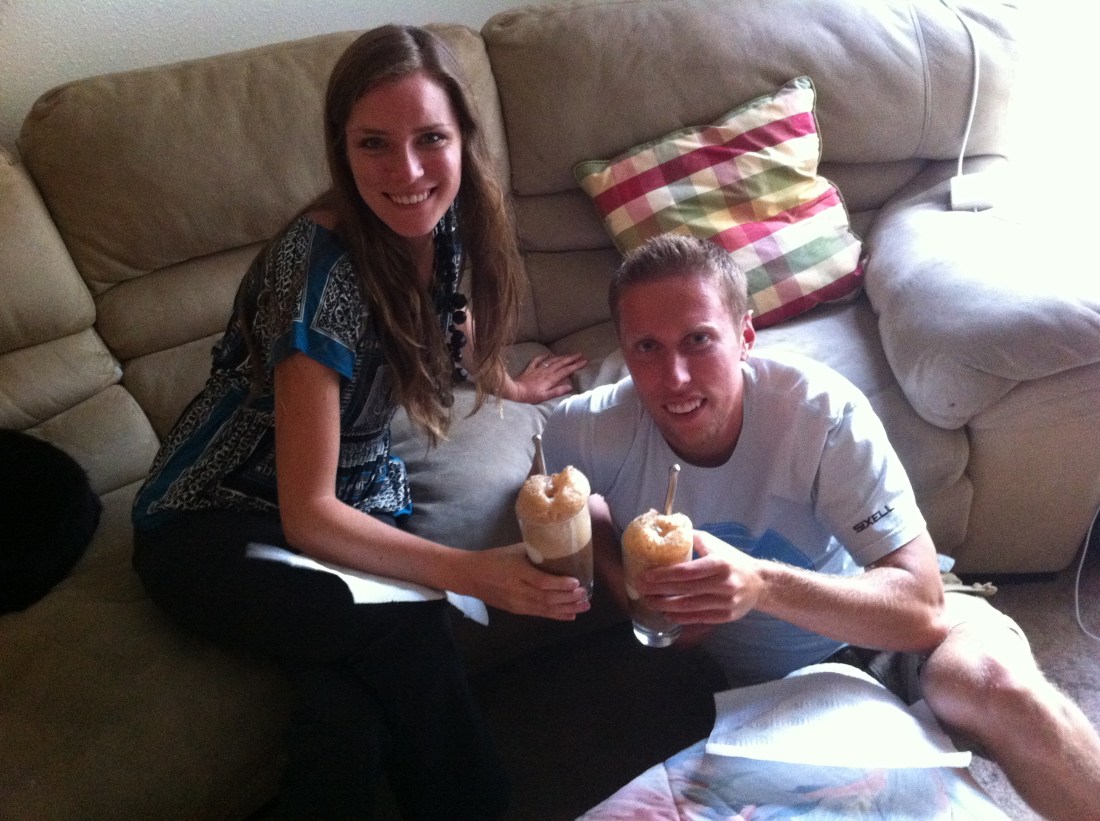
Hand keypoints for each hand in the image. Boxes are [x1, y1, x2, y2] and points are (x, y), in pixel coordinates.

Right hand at [465, 543, 590, 620]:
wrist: (470, 576)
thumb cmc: (494, 559)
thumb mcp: (513, 550)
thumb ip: (535, 552)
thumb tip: (560, 549)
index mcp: (516, 571)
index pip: (541, 581)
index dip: (560, 584)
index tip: (576, 582)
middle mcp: (517, 590)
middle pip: (546, 598)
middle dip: (568, 598)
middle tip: (585, 595)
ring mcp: (516, 603)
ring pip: (545, 608)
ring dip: (566, 609)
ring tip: (584, 607)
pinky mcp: (516, 611)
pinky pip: (539, 614)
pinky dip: (556, 615)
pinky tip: (570, 615)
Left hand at [505, 353, 586, 403]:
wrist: (515, 391)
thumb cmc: (530, 396)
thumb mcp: (545, 397)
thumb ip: (557, 391)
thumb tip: (570, 386)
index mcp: (551, 378)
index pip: (566, 371)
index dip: (575, 365)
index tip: (584, 361)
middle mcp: (546, 371)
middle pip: (561, 363)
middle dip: (571, 358)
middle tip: (580, 354)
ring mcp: (538, 369)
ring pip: (552, 360)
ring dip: (561, 357)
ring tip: (569, 354)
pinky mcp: (530, 368)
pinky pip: (538, 360)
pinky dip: (544, 356)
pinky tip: (548, 354)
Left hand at [634, 531, 763, 624]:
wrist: (759, 583)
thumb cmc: (731, 560)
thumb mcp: (714, 544)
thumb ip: (690, 538)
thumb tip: (663, 526)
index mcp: (719, 564)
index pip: (687, 571)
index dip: (665, 575)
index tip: (646, 575)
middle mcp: (723, 584)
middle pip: (685, 590)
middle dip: (659, 591)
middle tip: (641, 589)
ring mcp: (725, 602)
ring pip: (689, 607)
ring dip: (665, 606)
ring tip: (649, 602)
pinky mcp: (726, 616)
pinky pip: (698, 618)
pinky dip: (680, 617)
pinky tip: (666, 613)